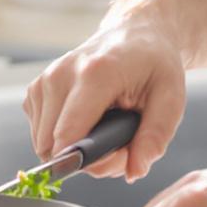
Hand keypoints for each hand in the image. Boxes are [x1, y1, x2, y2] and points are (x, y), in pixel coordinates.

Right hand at [25, 19, 184, 180]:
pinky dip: (63, 139)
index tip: (119, 158)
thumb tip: (134, 171)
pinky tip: (88, 124)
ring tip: (106, 131)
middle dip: (88, 160)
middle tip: (120, 144)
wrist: (135, 34)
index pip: (68, 133)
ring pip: (45, 146)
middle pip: (55, 147)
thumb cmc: (154, 65)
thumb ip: (155, 137)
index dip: (89, 162)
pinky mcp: (35, 90)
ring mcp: (44, 81)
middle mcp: (61, 74)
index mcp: (95, 73)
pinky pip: (41, 135)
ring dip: (75, 151)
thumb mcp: (171, 98)